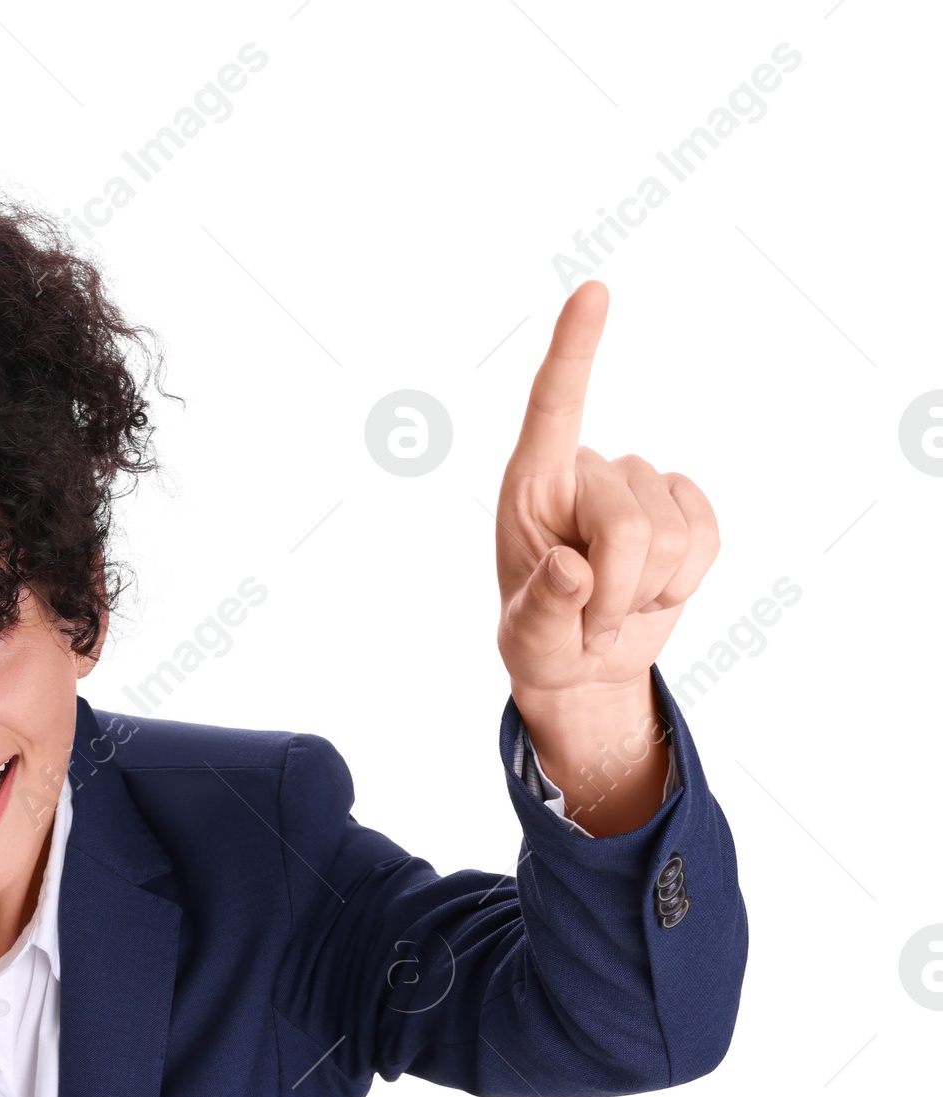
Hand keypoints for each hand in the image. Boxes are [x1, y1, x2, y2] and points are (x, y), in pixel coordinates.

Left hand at [495, 280, 718, 701]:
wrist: (587, 666)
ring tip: (613, 611)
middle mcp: (586, 472)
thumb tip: (570, 570)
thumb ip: (542, 609)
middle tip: (589, 624)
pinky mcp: (683, 505)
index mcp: (533, 487)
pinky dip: (684, 582)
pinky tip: (654, 593)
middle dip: (615, 592)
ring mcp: (639, 485)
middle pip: (627, 523)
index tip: (593, 292)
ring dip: (645, 595)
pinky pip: (706, 537)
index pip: (554, 409)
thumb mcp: (528, 642)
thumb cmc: (543, 643)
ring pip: (669, 536)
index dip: (575, 351)